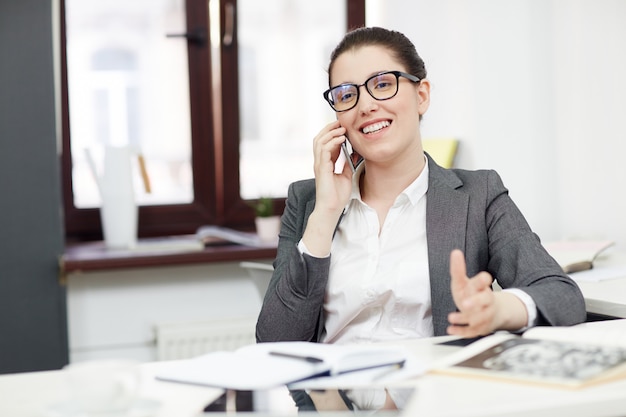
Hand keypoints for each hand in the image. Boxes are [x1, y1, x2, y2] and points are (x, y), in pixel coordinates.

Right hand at [301, 121, 353, 256]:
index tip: (343, 127)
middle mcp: (319, 162)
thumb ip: (347, 164)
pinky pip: (324, 150)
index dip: (332, 133)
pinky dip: (332, 142)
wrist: (332, 208)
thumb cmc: (337, 196)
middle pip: (319, 138)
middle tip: (340, 122)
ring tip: (342, 129)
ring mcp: (319, 165)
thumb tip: (354, 153)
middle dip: (328, 129)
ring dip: (331, 133)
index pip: (325, 143)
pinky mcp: (321, 169)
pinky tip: (342, 139)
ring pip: (319, 141)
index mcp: (325, 163)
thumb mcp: (346, 175)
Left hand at [447, 249, 496, 336]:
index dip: (483, 280)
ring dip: (465, 318)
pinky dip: (461, 331)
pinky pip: (472, 331)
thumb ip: (458, 269)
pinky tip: (451, 329)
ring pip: (480, 317)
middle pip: (486, 300)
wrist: (490, 313)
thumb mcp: (463, 281)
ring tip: (452, 317)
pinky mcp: (480, 327)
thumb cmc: (473, 294)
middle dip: (476, 302)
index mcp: (480, 287)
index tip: (484, 278)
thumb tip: (455, 252)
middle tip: (465, 304)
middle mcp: (485, 301)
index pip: (484, 282)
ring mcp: (484, 315)